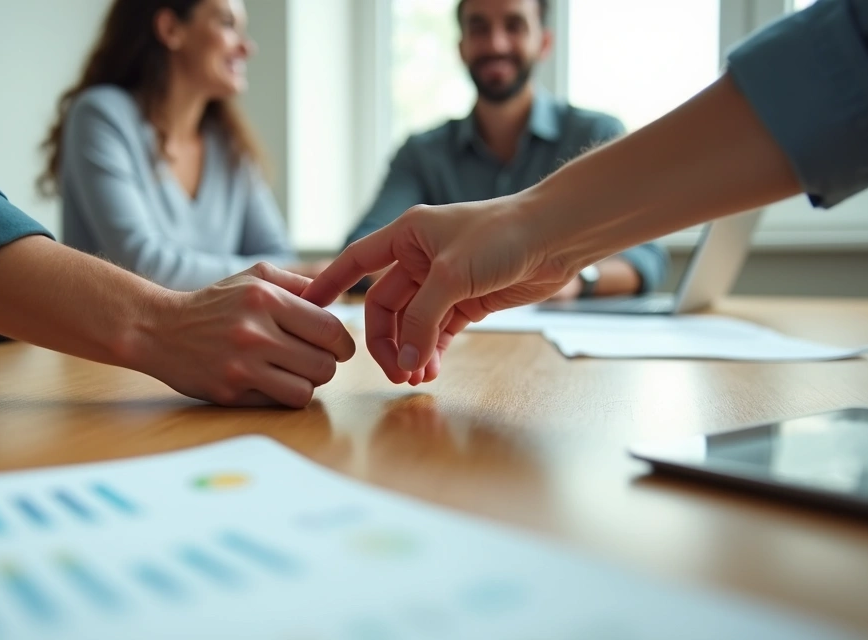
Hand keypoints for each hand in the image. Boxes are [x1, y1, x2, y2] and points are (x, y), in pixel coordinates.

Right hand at [135, 263, 355, 407]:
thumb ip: (297, 283)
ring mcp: (241, 366)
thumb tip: (335, 298)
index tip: (340, 348)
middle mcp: (255, 333)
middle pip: (324, 364)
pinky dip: (281, 396)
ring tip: (292, 372)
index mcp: (265, 299)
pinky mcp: (229, 393)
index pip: (329, 329)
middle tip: (313, 360)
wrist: (159, 329)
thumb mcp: (253, 277)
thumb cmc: (214, 303)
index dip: (342, 343)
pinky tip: (269, 381)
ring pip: (306, 390)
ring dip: (306, 384)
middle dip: (325, 364)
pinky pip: (278, 403)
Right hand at [302, 196, 576, 383]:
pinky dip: (432, 351)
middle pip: (385, 306)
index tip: (310, 307)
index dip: (331, 284)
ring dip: (410, 350)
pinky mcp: (467, 299)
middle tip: (393, 372)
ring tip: (415, 377)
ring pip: (412, 323)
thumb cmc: (503, 235)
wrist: (556, 236)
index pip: (356, 262)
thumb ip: (422, 320)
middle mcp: (420, 256)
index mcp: (406, 235)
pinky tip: (430, 370)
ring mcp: (443, 280)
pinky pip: (437, 331)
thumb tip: (404, 360)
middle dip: (386, 341)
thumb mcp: (451, 276)